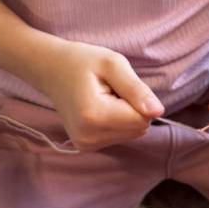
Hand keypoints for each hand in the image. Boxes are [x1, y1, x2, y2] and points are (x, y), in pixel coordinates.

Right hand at [39, 41, 163, 151]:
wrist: (51, 69)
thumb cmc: (82, 61)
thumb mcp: (113, 63)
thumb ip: (136, 89)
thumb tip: (158, 111)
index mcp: (95, 116)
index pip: (142, 119)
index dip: (138, 99)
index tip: (119, 85)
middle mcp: (88, 137)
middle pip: (138, 129)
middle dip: (132, 108)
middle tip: (111, 90)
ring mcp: (85, 145)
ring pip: (131, 134)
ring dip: (124, 115)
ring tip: (104, 97)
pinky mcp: (85, 146)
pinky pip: (119, 136)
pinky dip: (116, 121)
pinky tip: (99, 107)